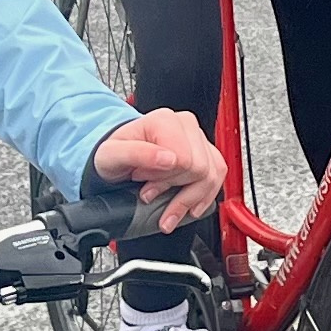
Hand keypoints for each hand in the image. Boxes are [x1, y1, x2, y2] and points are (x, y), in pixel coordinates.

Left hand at [90, 110, 225, 231]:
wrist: (119, 155)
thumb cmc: (115, 153)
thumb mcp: (112, 155)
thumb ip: (138, 154)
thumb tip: (169, 159)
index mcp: (164, 121)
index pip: (184, 160)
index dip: (163, 178)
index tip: (142, 181)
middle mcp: (185, 125)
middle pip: (199, 169)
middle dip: (174, 188)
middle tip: (149, 191)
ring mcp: (198, 138)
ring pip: (212, 175)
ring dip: (189, 200)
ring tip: (167, 210)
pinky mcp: (206, 153)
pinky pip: (218, 177)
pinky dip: (203, 198)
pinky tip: (189, 209)